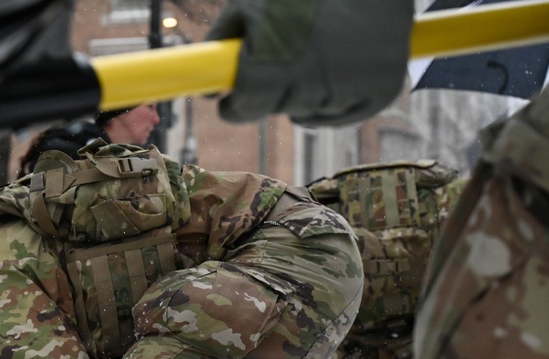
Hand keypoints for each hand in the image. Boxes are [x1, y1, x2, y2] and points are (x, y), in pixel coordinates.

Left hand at [207, 0, 413, 126]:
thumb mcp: (255, 0)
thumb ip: (223, 39)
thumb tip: (207, 88)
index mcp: (280, 53)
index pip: (245, 105)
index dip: (234, 105)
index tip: (230, 101)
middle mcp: (317, 77)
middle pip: (277, 109)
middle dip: (271, 91)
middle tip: (283, 59)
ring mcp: (352, 88)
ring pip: (307, 113)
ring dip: (303, 93)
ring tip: (317, 51)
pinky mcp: (381, 93)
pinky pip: (339, 116)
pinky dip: (333, 100)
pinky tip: (340, 65)